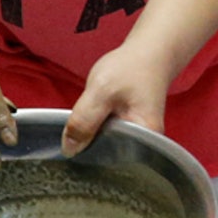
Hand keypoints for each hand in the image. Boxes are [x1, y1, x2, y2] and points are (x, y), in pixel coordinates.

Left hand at [62, 41, 174, 156]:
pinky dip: (94, 136)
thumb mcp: (101, 91)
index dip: (89, 159)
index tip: (71, 153)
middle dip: (87, 152)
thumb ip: (84, 120)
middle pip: (109, 160)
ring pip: (105, 151)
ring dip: (89, 143)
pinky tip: (89, 127)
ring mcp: (137, 141)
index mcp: (145, 138)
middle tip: (74, 137)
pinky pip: (105, 142)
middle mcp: (145, 145)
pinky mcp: (128, 135)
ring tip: (83, 130)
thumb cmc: (131, 68)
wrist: (148, 54)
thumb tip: (69, 150)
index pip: (113, 163)